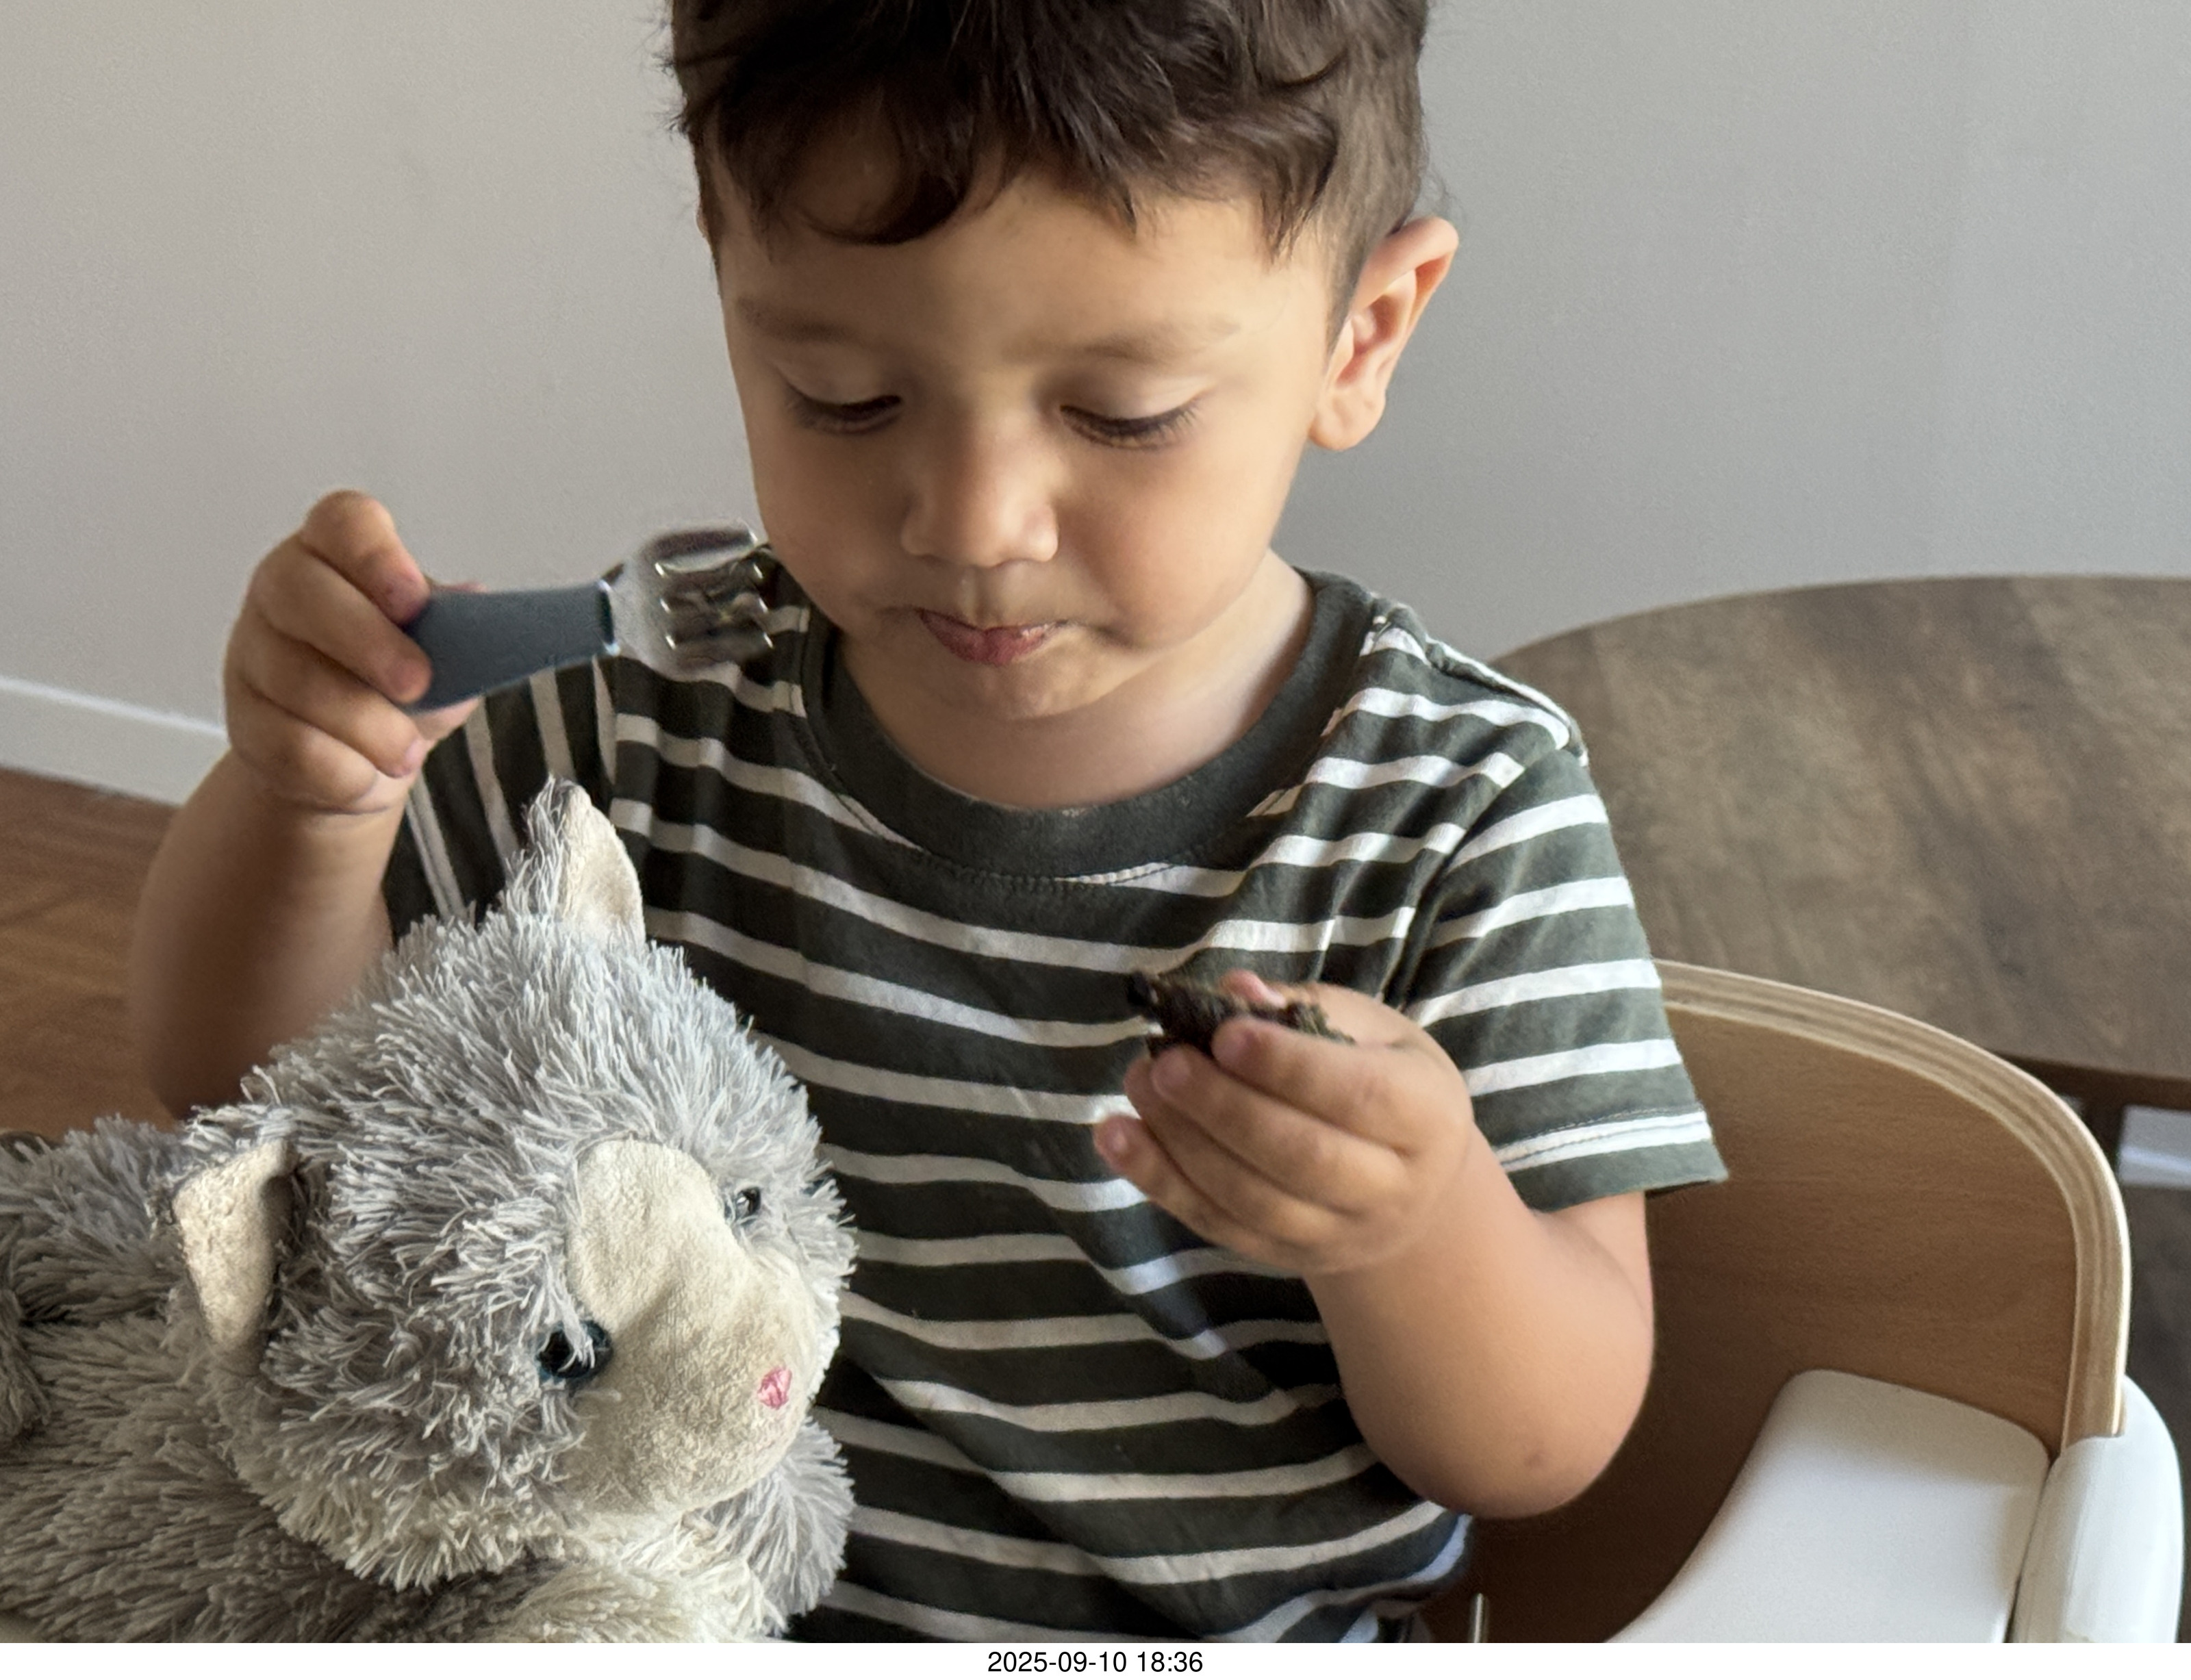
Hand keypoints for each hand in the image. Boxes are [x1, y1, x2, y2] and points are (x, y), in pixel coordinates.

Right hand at [222, 490, 476, 815]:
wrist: (359, 756)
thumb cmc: (402, 684)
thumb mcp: (442, 653)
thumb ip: (458, 633)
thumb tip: (477, 612)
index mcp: (337, 553)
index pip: (342, 521)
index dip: (374, 555)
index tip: (415, 601)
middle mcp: (282, 589)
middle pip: (300, 591)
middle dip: (366, 642)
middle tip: (419, 685)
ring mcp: (252, 653)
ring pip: (297, 679)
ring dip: (366, 725)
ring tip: (407, 751)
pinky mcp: (243, 722)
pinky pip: (287, 745)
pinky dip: (341, 770)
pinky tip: (368, 776)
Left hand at [1100, 971, 1479, 1278]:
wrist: (1408, 1188)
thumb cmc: (1383, 1080)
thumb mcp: (1370, 1031)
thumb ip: (1304, 1008)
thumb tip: (1237, 991)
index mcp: (1427, 1116)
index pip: (1360, 1097)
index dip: (1289, 1067)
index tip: (1223, 1034)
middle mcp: (1392, 1189)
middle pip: (1303, 1157)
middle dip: (1224, 1108)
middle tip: (1165, 1062)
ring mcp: (1337, 1234)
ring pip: (1253, 1200)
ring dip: (1183, 1143)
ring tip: (1139, 1084)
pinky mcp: (1284, 1257)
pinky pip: (1216, 1225)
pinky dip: (1159, 1181)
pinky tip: (1115, 1135)